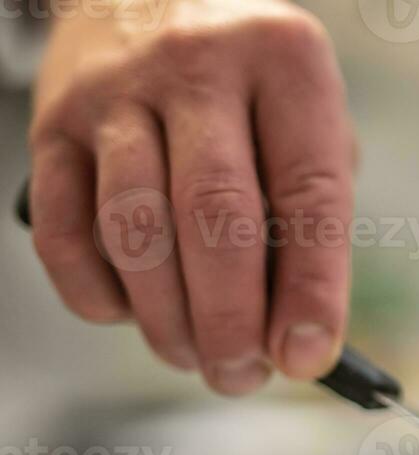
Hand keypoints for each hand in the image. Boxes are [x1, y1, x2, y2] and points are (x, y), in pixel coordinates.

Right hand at [28, 0, 354, 394]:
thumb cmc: (249, 84)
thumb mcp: (306, 121)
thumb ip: (310, 214)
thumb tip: (298, 335)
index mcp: (286, 62)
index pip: (308, 194)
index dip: (312, 289)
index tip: (308, 357)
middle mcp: (200, 67)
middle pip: (214, 217)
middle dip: (231, 320)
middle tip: (241, 375)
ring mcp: (117, 91)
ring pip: (136, 229)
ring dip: (166, 318)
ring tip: (194, 357)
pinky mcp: (52, 121)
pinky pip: (68, 229)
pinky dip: (97, 292)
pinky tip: (129, 316)